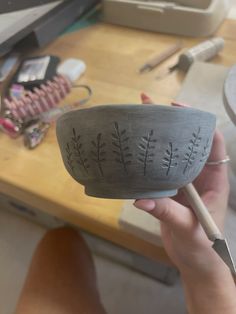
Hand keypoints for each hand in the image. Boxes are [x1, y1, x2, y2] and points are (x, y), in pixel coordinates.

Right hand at [134, 94, 229, 277]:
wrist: (196, 263)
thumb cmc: (203, 247)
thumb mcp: (189, 228)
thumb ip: (167, 212)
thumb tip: (140, 198)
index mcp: (213, 179)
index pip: (211, 142)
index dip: (197, 122)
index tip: (178, 107)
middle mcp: (197, 176)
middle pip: (185, 144)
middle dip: (170, 124)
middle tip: (148, 106)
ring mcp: (181, 183)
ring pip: (169, 156)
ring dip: (155, 140)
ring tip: (137, 122)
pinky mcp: (168, 192)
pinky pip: (157, 174)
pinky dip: (146, 163)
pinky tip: (133, 153)